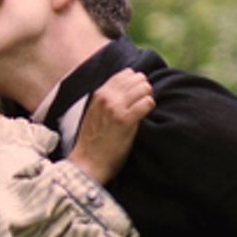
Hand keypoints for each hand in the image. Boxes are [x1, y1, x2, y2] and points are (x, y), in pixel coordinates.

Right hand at [66, 71, 154, 186]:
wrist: (87, 162)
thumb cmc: (92, 141)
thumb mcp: (94, 113)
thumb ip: (106, 100)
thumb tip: (125, 91)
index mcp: (100, 94)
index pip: (124, 74)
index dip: (135, 81)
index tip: (138, 92)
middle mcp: (107, 97)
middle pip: (136, 78)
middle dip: (144, 87)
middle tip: (144, 100)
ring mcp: (116, 108)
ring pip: (144, 88)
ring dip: (148, 96)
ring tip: (145, 107)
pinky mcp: (126, 121)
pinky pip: (147, 103)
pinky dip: (149, 106)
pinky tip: (146, 114)